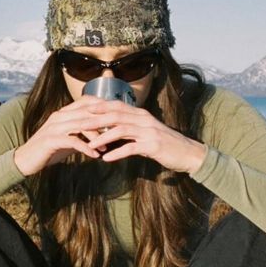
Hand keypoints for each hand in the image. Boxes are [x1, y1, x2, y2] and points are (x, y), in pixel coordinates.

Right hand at [13, 94, 118, 175]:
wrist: (26, 159)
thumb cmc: (49, 150)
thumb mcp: (69, 140)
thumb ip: (83, 135)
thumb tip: (103, 137)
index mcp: (64, 113)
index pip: (86, 102)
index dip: (103, 106)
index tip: (118, 115)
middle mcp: (59, 116)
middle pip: (87, 112)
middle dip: (104, 121)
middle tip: (119, 131)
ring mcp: (54, 127)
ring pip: (81, 125)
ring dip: (96, 137)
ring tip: (107, 147)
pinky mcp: (51, 139)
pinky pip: (72, 141)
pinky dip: (86, 148)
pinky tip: (95, 156)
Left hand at [84, 100, 207, 173]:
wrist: (188, 153)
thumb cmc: (165, 144)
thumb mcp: (145, 133)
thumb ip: (129, 129)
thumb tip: (110, 130)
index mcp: (140, 114)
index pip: (115, 106)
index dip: (97, 107)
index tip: (80, 111)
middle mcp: (143, 119)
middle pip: (114, 115)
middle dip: (94, 120)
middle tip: (77, 125)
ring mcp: (148, 131)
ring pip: (121, 130)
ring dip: (103, 137)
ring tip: (89, 144)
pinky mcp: (152, 145)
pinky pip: (131, 148)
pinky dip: (117, 153)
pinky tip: (106, 159)